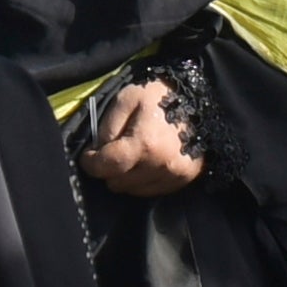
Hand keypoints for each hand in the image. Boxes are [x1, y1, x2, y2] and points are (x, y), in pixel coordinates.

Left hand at [79, 79, 204, 196]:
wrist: (198, 99)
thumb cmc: (158, 96)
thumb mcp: (126, 99)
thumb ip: (107, 127)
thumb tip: (96, 152)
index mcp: (145, 143)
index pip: (106, 167)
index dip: (90, 163)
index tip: (88, 156)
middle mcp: (160, 165)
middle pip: (117, 182)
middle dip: (109, 169)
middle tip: (113, 151)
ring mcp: (174, 175)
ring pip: (132, 190)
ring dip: (126, 176)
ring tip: (132, 155)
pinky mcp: (184, 180)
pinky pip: (151, 191)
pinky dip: (142, 180)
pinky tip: (146, 161)